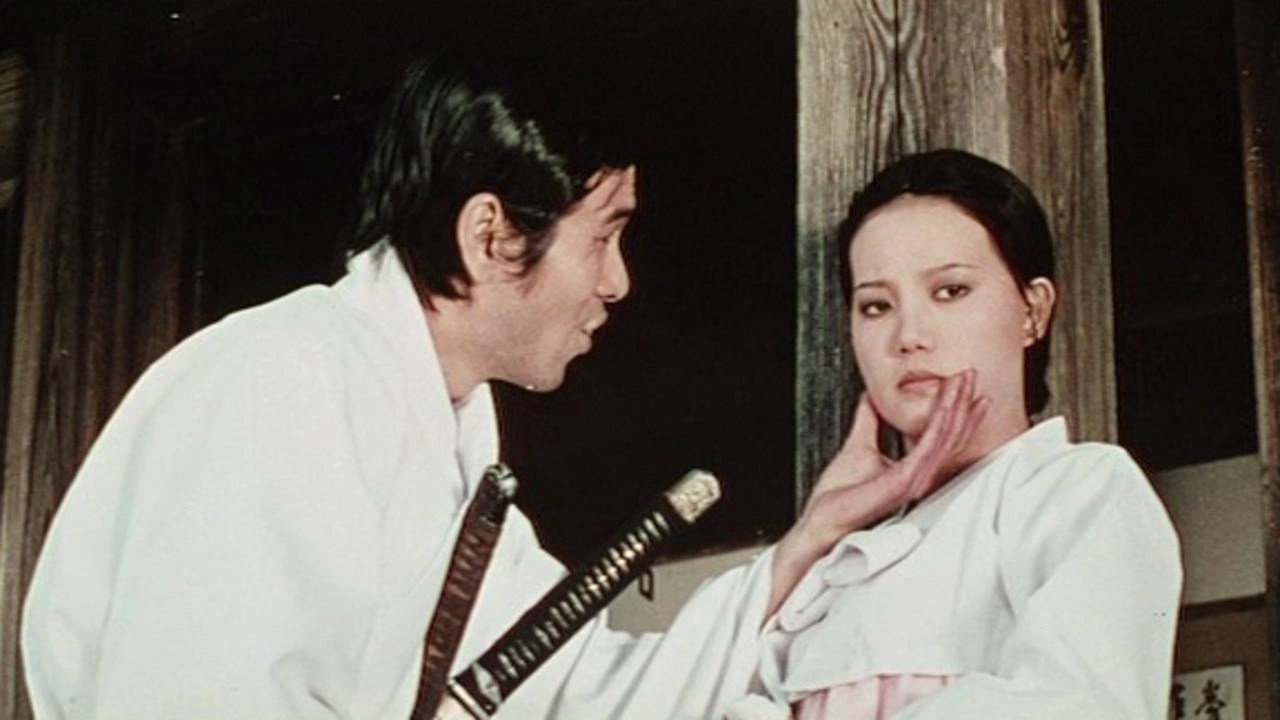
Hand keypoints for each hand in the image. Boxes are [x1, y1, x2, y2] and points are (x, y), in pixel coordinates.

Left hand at [767, 370, 987, 616]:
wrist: (822, 518)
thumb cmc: (838, 493)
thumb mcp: (858, 445)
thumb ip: (869, 420)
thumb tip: (870, 395)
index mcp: (914, 470)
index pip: (943, 438)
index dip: (957, 411)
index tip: (966, 387)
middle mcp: (920, 476)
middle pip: (950, 435)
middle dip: (962, 402)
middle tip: (971, 373)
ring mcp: (915, 481)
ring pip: (944, 438)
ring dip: (956, 407)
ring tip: (963, 380)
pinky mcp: (904, 483)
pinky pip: (927, 449)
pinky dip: (939, 424)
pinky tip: (948, 405)